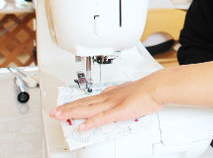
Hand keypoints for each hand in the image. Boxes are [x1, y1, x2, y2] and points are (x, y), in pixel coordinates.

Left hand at [49, 78, 163, 130]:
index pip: (90, 99)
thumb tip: (116, 96)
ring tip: (60, 116)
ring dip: (72, 113)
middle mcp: (109, 97)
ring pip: (88, 109)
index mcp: (112, 93)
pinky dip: (91, 122)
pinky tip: (82, 127)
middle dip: (68, 108)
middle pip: (84, 103)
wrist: (157, 86)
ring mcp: (113, 104)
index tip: (66, 105)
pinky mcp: (120, 111)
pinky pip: (102, 118)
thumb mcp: (131, 91)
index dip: (76, 103)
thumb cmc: (148, 89)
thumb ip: (121, 95)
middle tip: (54, 111)